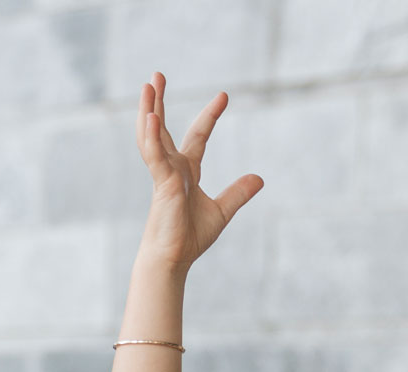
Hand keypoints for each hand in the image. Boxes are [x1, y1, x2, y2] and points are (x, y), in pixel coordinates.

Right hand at [135, 73, 261, 269]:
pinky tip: (151, 117)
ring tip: (148, 85)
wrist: (173, 259)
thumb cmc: (190, 238)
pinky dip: (152, 137)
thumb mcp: (222, 211)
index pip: (198, 136)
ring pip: (152, 136)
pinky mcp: (160, 184)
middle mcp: (171, 168)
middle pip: (162, 128)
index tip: (224, 96)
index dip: (210, 116)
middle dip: (158, 102)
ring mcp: (163, 174)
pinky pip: (155, 156)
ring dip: (149, 109)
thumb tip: (259, 178)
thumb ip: (238, 193)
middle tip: (157, 75)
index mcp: (185, 172)